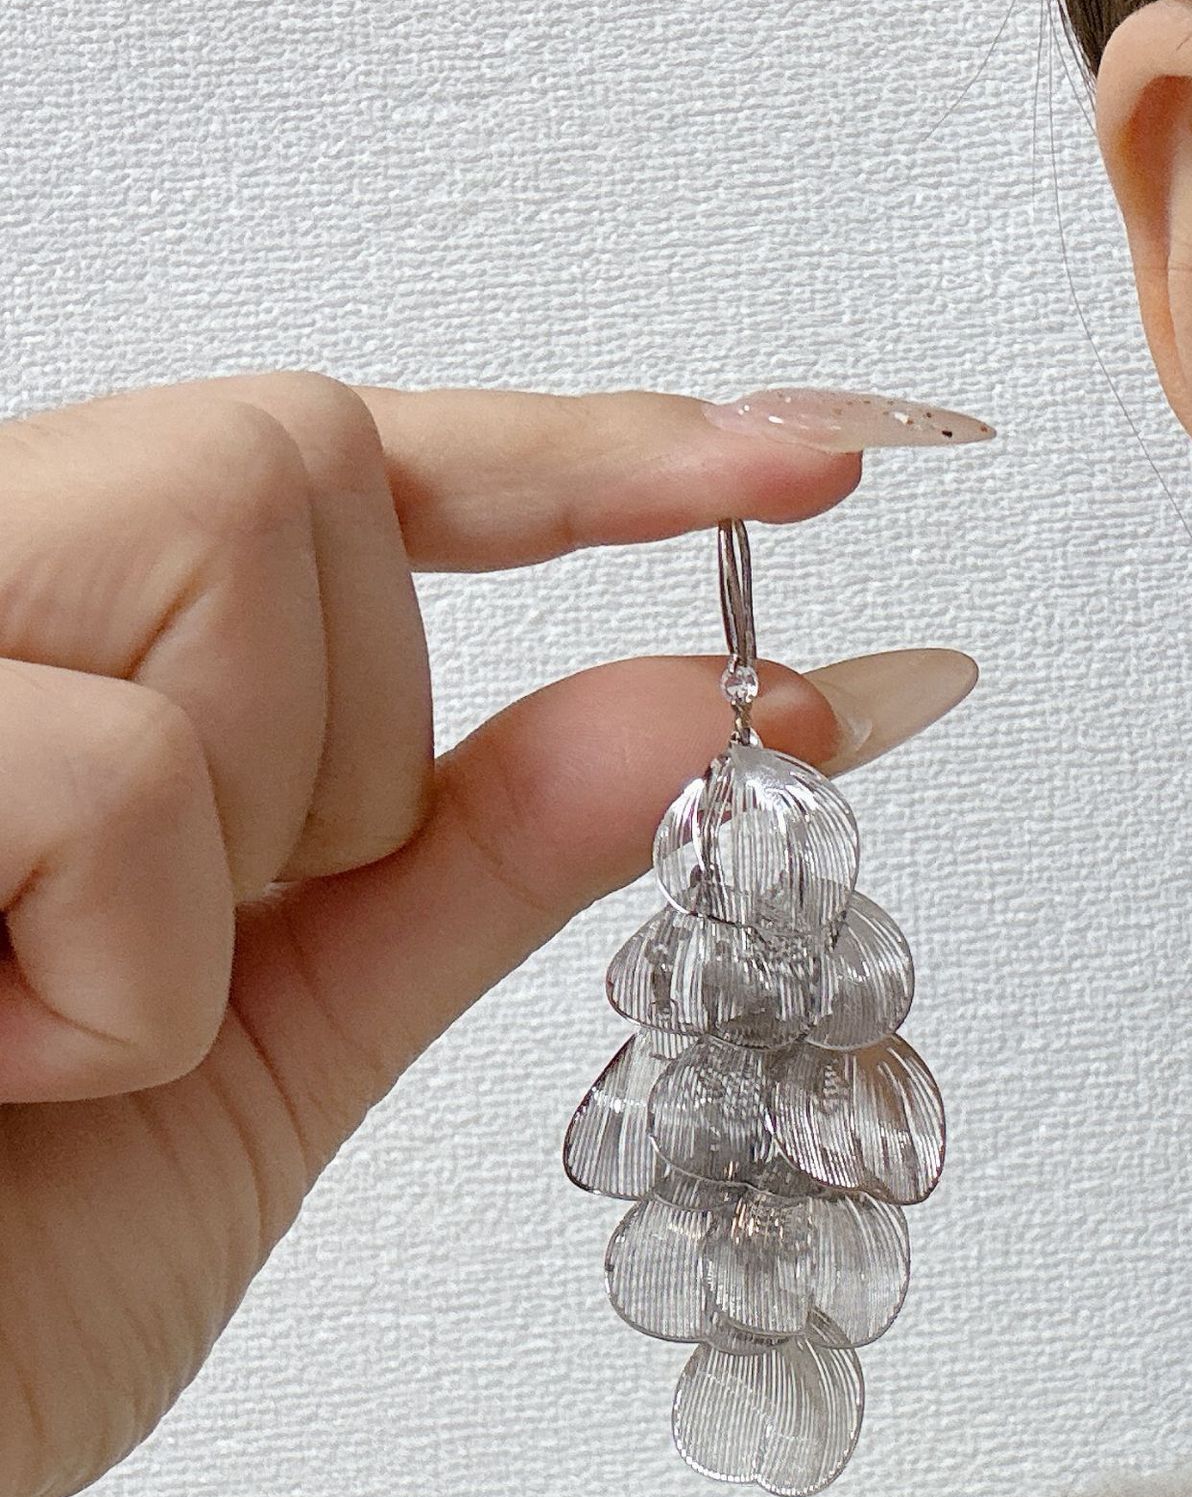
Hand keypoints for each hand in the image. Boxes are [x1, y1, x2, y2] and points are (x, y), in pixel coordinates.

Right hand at [0, 372, 978, 1496]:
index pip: (354, 467)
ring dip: (238, 837)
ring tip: (50, 1012)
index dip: (588, 452)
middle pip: (294, 459)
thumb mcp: (276, 1044)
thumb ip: (488, 855)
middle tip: (201, 939)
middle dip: (339, 735)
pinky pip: (109, 767)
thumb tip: (736, 707)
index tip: (811, 464)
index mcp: (69, 656)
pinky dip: (120, 981)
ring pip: (224, 531)